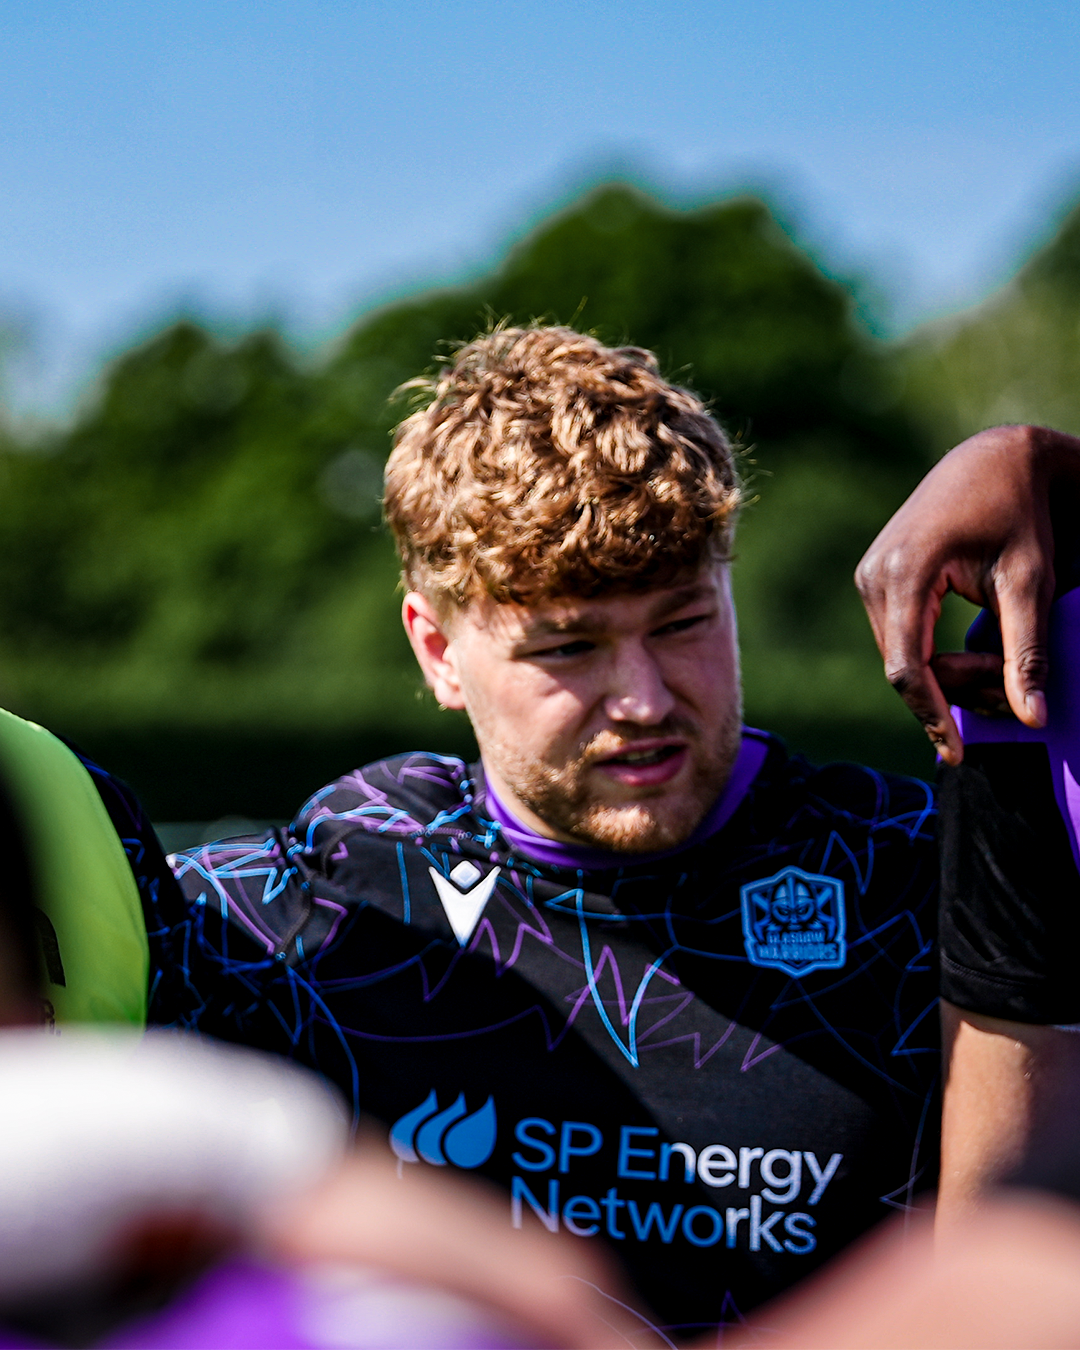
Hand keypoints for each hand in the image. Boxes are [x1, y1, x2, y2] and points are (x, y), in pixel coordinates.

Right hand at [855, 425, 1079, 763]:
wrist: (994, 458)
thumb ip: (1026, 653)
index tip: (957, 756)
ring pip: (899, 656)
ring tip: (994, 662)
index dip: (932, 717)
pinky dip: (932, 656)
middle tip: (1006, 688)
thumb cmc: (1018, 514)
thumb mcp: (1031, 582)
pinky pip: (898, 637)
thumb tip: (1030, 719)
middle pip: (902, 667)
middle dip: (951, 692)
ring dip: (943, 676)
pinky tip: (969, 650)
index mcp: (905, 572)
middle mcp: (873, 576)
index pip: (909, 667)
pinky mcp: (875, 578)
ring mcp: (868, 576)